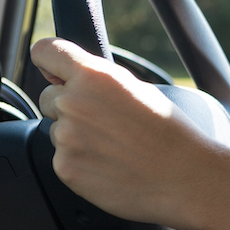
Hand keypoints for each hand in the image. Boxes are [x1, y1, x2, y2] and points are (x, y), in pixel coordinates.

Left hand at [31, 38, 227, 229]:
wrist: (184, 177)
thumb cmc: (171, 134)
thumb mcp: (141, 89)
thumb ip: (100, 80)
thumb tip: (68, 78)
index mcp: (95, 76)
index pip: (45, 51)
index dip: (48, 62)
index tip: (54, 72)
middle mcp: (74, 102)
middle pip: (47, 96)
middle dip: (67, 105)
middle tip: (103, 122)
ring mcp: (66, 137)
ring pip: (56, 130)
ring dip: (76, 137)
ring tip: (114, 147)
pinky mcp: (65, 167)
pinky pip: (63, 158)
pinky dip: (80, 162)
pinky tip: (110, 164)